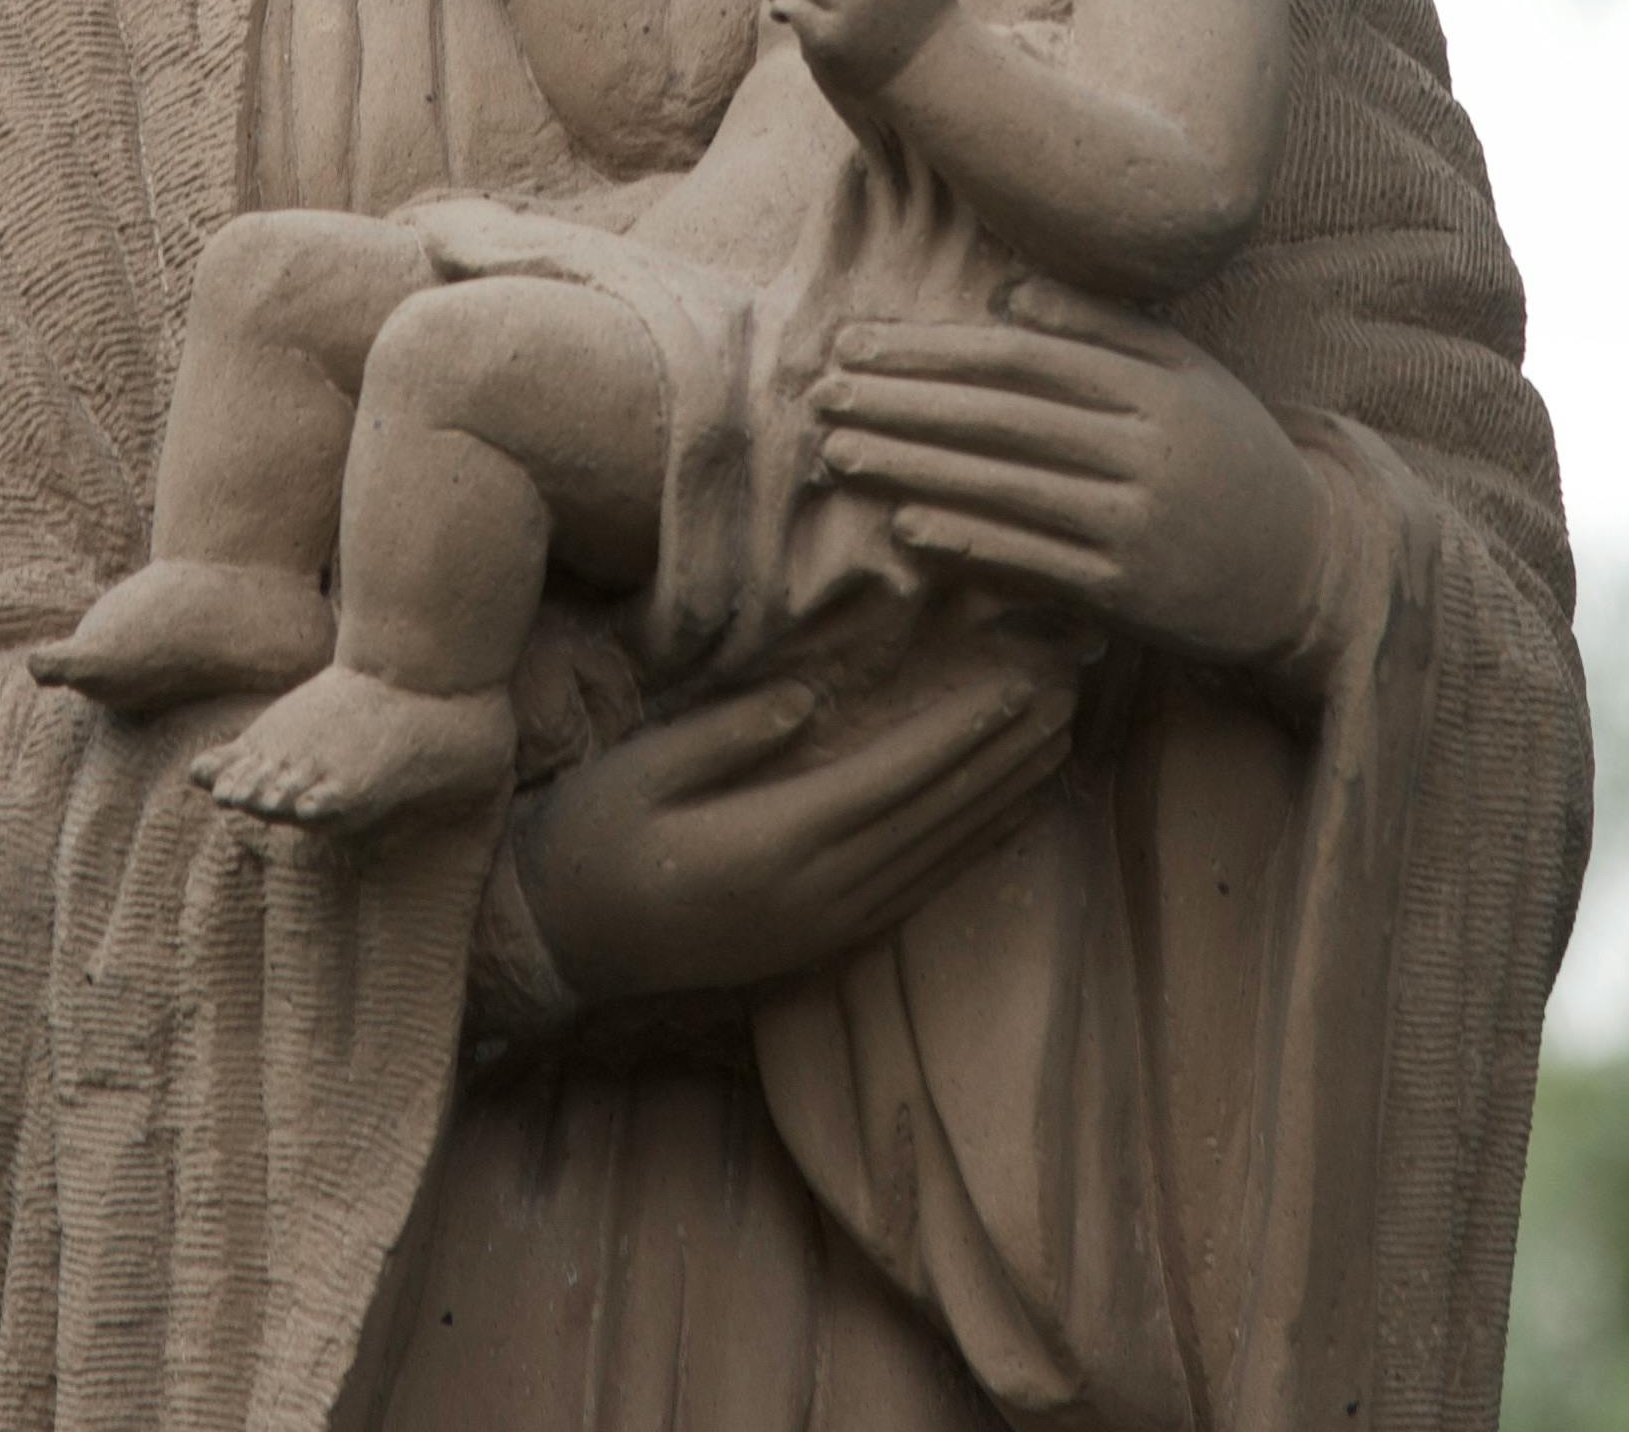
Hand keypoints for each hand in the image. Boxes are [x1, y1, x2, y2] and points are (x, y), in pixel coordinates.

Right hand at [499, 632, 1075, 1008]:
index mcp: (774, 844)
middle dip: (1006, 754)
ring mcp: (825, 926)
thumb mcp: (640, 770)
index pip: (896, 778)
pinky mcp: (821, 944)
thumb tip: (808, 698)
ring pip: (938, 855)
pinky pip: (917, 892)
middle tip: (1070, 696)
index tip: (1019, 684)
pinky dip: (970, 850)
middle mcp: (817, 893)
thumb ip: (728, 736)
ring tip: (1060, 745)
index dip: (964, 732)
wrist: (558, 943)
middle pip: (935, 816)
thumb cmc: (590, 838)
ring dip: (1004, 799)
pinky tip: (1006, 818)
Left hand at [809, 283, 1337, 677]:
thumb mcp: (1186, 376)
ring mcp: (1139, 523)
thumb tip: (1004, 292)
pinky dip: (968, 542)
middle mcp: (1147, 449)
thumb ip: (1104, 328)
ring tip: (838, 453)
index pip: (1021, 358)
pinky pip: (1034, 563)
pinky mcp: (1131, 593)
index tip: (854, 344)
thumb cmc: (1228, 457)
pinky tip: (906, 525)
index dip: (930, 350)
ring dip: (914, 469)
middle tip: (820, 393)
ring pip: (1006, 487)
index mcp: (1155, 385)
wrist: (1303, 570)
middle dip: (902, 404)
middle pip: (1002, 418)